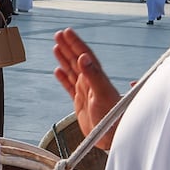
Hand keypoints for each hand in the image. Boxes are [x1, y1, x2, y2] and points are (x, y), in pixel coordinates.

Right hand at [53, 28, 120, 149]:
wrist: (113, 137)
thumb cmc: (113, 117)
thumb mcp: (102, 94)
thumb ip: (93, 75)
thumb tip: (84, 57)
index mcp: (97, 77)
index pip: (85, 55)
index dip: (76, 43)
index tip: (67, 32)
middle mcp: (91, 82)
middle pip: (77, 60)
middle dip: (68, 46)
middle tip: (58, 34)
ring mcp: (85, 92)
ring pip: (72, 71)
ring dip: (64, 58)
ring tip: (56, 47)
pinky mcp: (80, 103)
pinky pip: (69, 87)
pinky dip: (63, 78)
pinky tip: (57, 71)